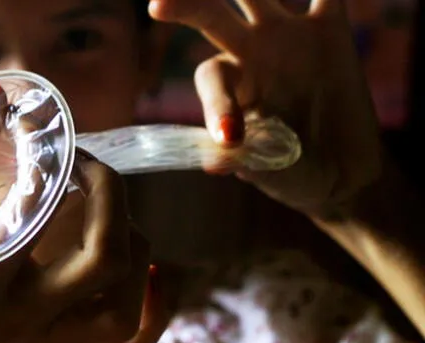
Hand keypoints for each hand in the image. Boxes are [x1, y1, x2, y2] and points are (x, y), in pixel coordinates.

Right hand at [0, 85, 156, 342]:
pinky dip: (147, 296)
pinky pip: (131, 338)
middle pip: (104, 260)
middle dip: (112, 195)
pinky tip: (137, 261)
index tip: (53, 135)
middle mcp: (20, 322)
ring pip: (125, 307)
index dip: (58, 162)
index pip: (37, 215)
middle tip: (89, 166)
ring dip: (130, 246)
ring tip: (104, 213)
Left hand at [149, 0, 381, 212]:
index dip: (217, 103)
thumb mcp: (265, 169)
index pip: (210, 76)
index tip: (231, 139)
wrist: (337, 172)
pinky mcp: (329, 31)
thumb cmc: (288, 171)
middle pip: (211, 17)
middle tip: (158, 5)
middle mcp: (248, 51)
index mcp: (226, 84)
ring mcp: (287, 36)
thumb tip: (215, 162)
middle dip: (188, 5)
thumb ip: (243, 158)